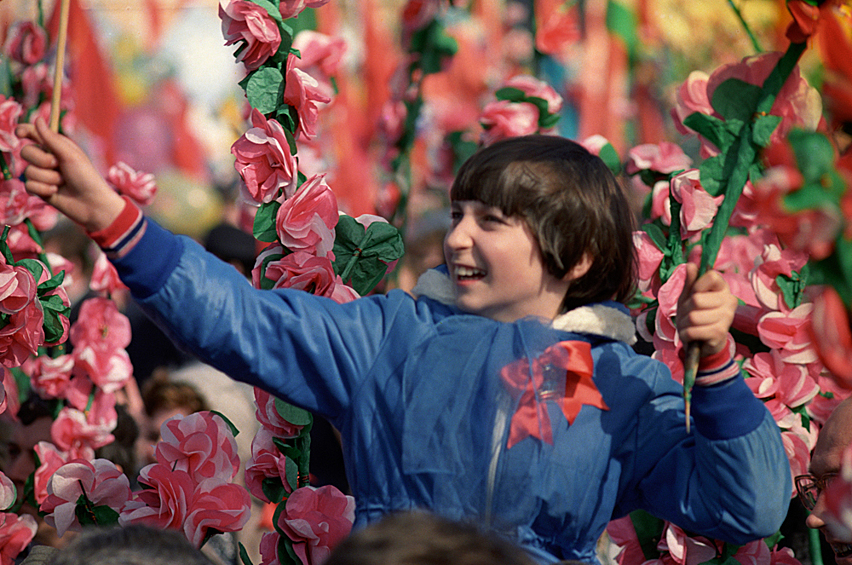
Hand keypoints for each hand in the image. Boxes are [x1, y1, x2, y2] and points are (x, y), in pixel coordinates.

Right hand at [16, 117, 124, 231]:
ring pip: (28, 171)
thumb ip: (51, 139)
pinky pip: (29, 185)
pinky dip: (43, 189)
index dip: (23, 131)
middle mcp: (46, 159)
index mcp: (55, 146)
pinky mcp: (39, 189)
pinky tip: (56, 192)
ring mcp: (42, 174)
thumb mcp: (70, 155)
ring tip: (63, 182)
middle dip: (42, 160)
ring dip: (47, 178)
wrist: (92, 204)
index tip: (19, 134)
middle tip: (58, 166)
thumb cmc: (86, 177)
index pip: (32, 134)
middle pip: (26, 152)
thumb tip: (37, 119)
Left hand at [677, 264, 736, 357]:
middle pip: (697, 299)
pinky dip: (686, 334)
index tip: (694, 294)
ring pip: (693, 316)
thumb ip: (690, 280)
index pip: (711, 276)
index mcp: (723, 287)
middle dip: (685, 309)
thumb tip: (691, 263)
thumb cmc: (695, 314)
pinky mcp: (721, 333)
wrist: (702, 342)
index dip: (697, 285)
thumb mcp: (688, 295)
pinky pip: (693, 330)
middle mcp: (729, 300)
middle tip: (688, 314)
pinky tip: (692, 335)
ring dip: (684, 323)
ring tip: (689, 326)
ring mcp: (727, 317)